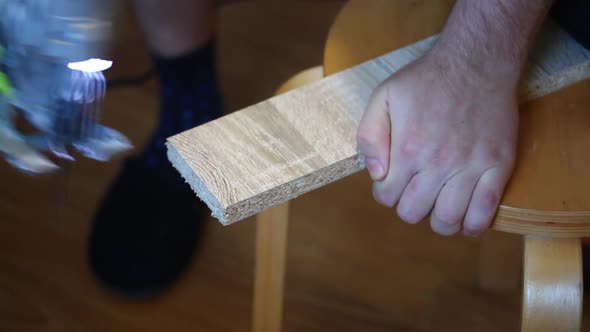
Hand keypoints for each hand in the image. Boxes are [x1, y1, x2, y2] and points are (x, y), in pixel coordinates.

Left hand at [356, 48, 518, 236]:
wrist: (476, 61)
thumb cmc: (426, 79)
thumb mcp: (383, 97)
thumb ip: (370, 137)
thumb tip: (376, 175)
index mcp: (408, 148)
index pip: (387, 197)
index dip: (385, 192)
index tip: (392, 181)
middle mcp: (439, 162)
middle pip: (414, 212)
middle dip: (408, 206)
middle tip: (414, 192)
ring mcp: (471, 166)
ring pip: (449, 220)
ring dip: (438, 221)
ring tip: (437, 207)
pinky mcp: (498, 165)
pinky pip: (485, 212)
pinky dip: (472, 226)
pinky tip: (465, 219)